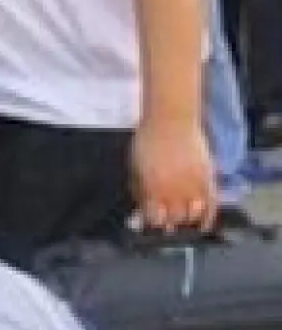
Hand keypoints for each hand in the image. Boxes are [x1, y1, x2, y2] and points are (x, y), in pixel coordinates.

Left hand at [131, 117, 216, 232]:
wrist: (171, 120)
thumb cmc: (148, 141)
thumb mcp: (136, 166)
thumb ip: (139, 189)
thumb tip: (141, 209)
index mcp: (152, 185)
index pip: (154, 216)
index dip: (152, 224)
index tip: (151, 226)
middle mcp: (173, 188)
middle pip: (174, 218)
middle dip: (170, 225)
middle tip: (167, 226)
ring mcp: (193, 184)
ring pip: (193, 214)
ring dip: (187, 222)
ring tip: (183, 224)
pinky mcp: (208, 178)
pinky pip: (211, 204)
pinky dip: (208, 217)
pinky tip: (203, 225)